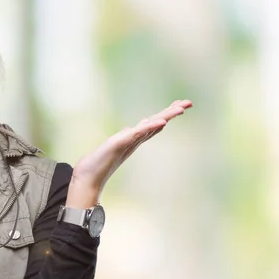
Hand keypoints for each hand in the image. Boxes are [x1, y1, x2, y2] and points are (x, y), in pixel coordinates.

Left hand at [67, 100, 192, 207]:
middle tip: (189, 103)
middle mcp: (135, 139)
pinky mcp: (120, 143)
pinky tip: (161, 122)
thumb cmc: (100, 162)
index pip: (154, 122)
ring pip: (151, 126)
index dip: (167, 113)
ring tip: (180, 109)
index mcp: (135, 138)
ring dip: (166, 117)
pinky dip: (150, 128)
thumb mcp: (114, 144)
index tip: (181, 104)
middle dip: (172, 112)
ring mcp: (129, 141)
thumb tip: (129, 130)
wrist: (89, 176)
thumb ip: (124, 137)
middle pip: (157, 122)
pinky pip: (138, 134)